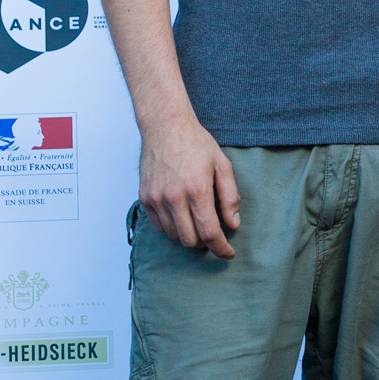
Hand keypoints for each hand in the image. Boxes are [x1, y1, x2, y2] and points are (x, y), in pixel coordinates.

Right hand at [138, 116, 239, 256]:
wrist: (165, 126)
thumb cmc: (195, 143)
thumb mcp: (222, 165)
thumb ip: (230, 196)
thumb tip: (233, 224)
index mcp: (197, 190)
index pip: (210, 233)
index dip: (221, 248)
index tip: (228, 253)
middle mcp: (174, 197)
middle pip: (190, 240)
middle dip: (205, 244)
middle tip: (214, 234)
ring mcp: (156, 198)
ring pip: (173, 236)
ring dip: (188, 235)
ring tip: (197, 220)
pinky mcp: (145, 198)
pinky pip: (159, 227)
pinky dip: (172, 227)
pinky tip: (181, 214)